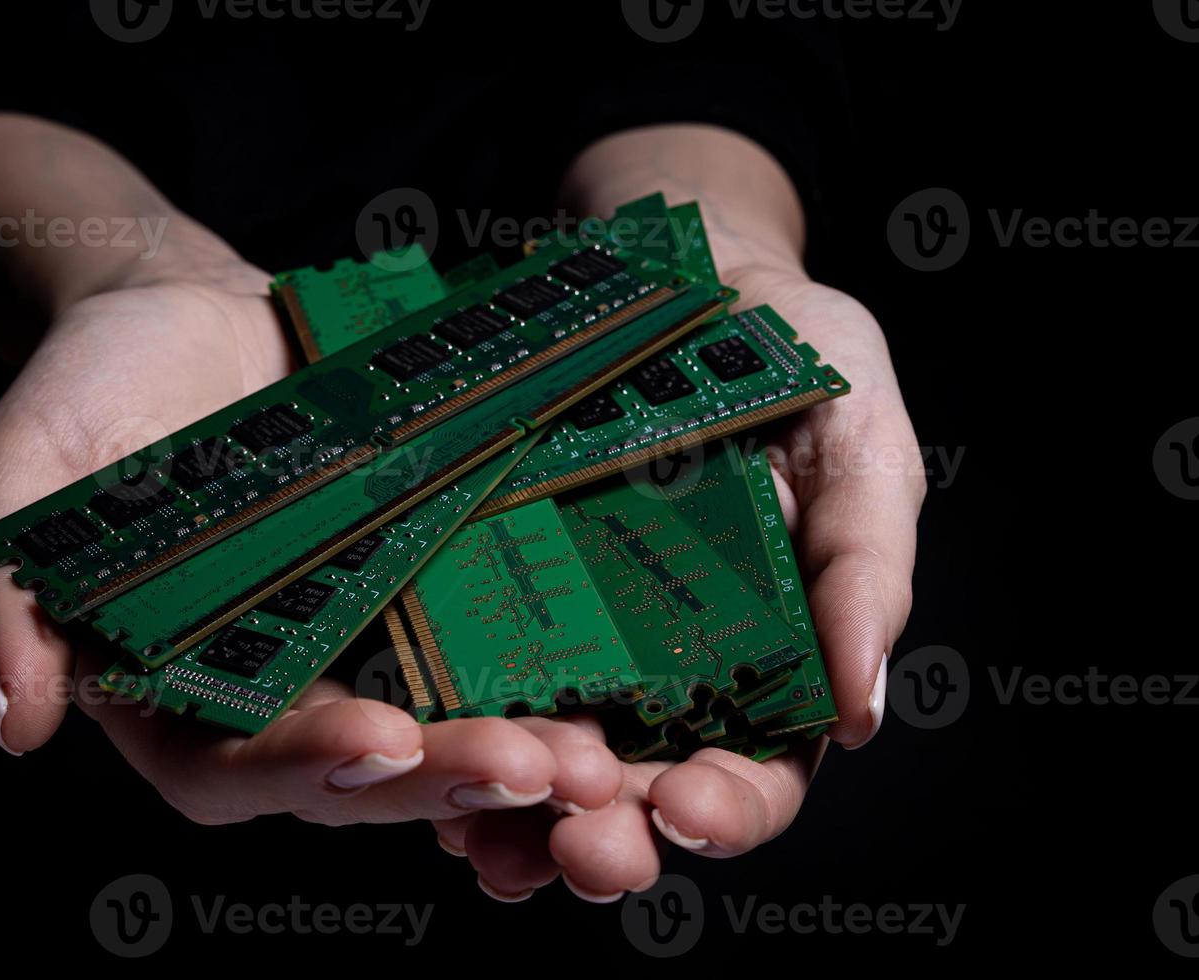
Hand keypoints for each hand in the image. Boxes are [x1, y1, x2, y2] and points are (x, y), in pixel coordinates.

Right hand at [0, 266, 622, 824]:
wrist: (187, 312)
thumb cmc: (89, 387)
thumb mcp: (25, 470)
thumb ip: (8, 592)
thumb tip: (16, 724)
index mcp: (169, 695)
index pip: (229, 771)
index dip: (303, 769)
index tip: (381, 742)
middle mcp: (274, 692)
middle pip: (362, 773)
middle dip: (445, 780)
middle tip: (536, 768)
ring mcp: (357, 646)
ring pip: (441, 728)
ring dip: (516, 754)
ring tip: (593, 753)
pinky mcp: (422, 590)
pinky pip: (486, 647)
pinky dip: (542, 671)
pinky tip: (613, 676)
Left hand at [438, 263, 925, 900]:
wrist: (672, 260)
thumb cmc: (788, 348)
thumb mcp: (856, 438)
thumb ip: (865, 567)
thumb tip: (865, 709)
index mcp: (766, 656)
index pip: (759, 770)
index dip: (733, 809)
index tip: (692, 812)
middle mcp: (662, 669)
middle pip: (639, 792)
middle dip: (611, 835)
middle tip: (580, 850)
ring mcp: (569, 636)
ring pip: (543, 760)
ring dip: (517, 818)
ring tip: (489, 837)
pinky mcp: (487, 590)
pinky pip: (462, 678)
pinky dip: (446, 733)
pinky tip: (419, 758)